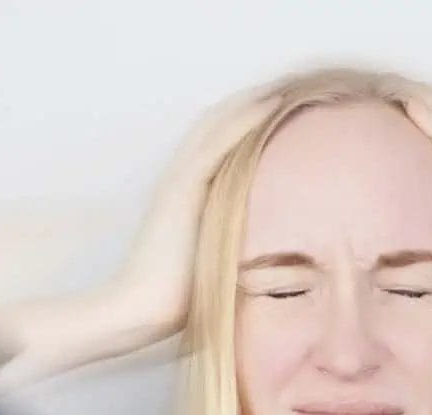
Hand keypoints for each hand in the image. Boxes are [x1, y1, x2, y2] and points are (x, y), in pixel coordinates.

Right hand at [113, 84, 279, 340]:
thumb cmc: (181, 298)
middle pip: (217, 128)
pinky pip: (218, 143)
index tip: (279, 114)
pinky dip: (244, 121)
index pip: (217, 147)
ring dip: (251, 105)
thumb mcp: (215, 264)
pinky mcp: (185, 188)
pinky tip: (269, 105)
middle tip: (286, 90)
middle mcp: (182, 180)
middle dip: (249, 107)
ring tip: (283, 89)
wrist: (145, 308)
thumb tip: (280, 262)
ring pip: (218, 127)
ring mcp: (181, 181)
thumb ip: (237, 249)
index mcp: (187, 195)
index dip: (244, 126)